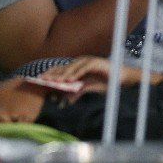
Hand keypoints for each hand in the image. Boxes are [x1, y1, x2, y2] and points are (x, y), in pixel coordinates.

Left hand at [40, 55, 156, 91]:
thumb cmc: (107, 82)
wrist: (123, 78)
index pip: (61, 70)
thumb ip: (79, 92)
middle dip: (52, 74)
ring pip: (72, 66)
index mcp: (78, 68)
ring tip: (54, 81)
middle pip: (63, 67)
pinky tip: (69, 79)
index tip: (39, 81)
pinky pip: (84, 68)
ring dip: (63, 73)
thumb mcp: (90, 89)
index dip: (50, 74)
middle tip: (41, 80)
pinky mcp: (96, 62)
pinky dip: (76, 73)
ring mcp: (89, 61)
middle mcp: (82, 62)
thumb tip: (67, 101)